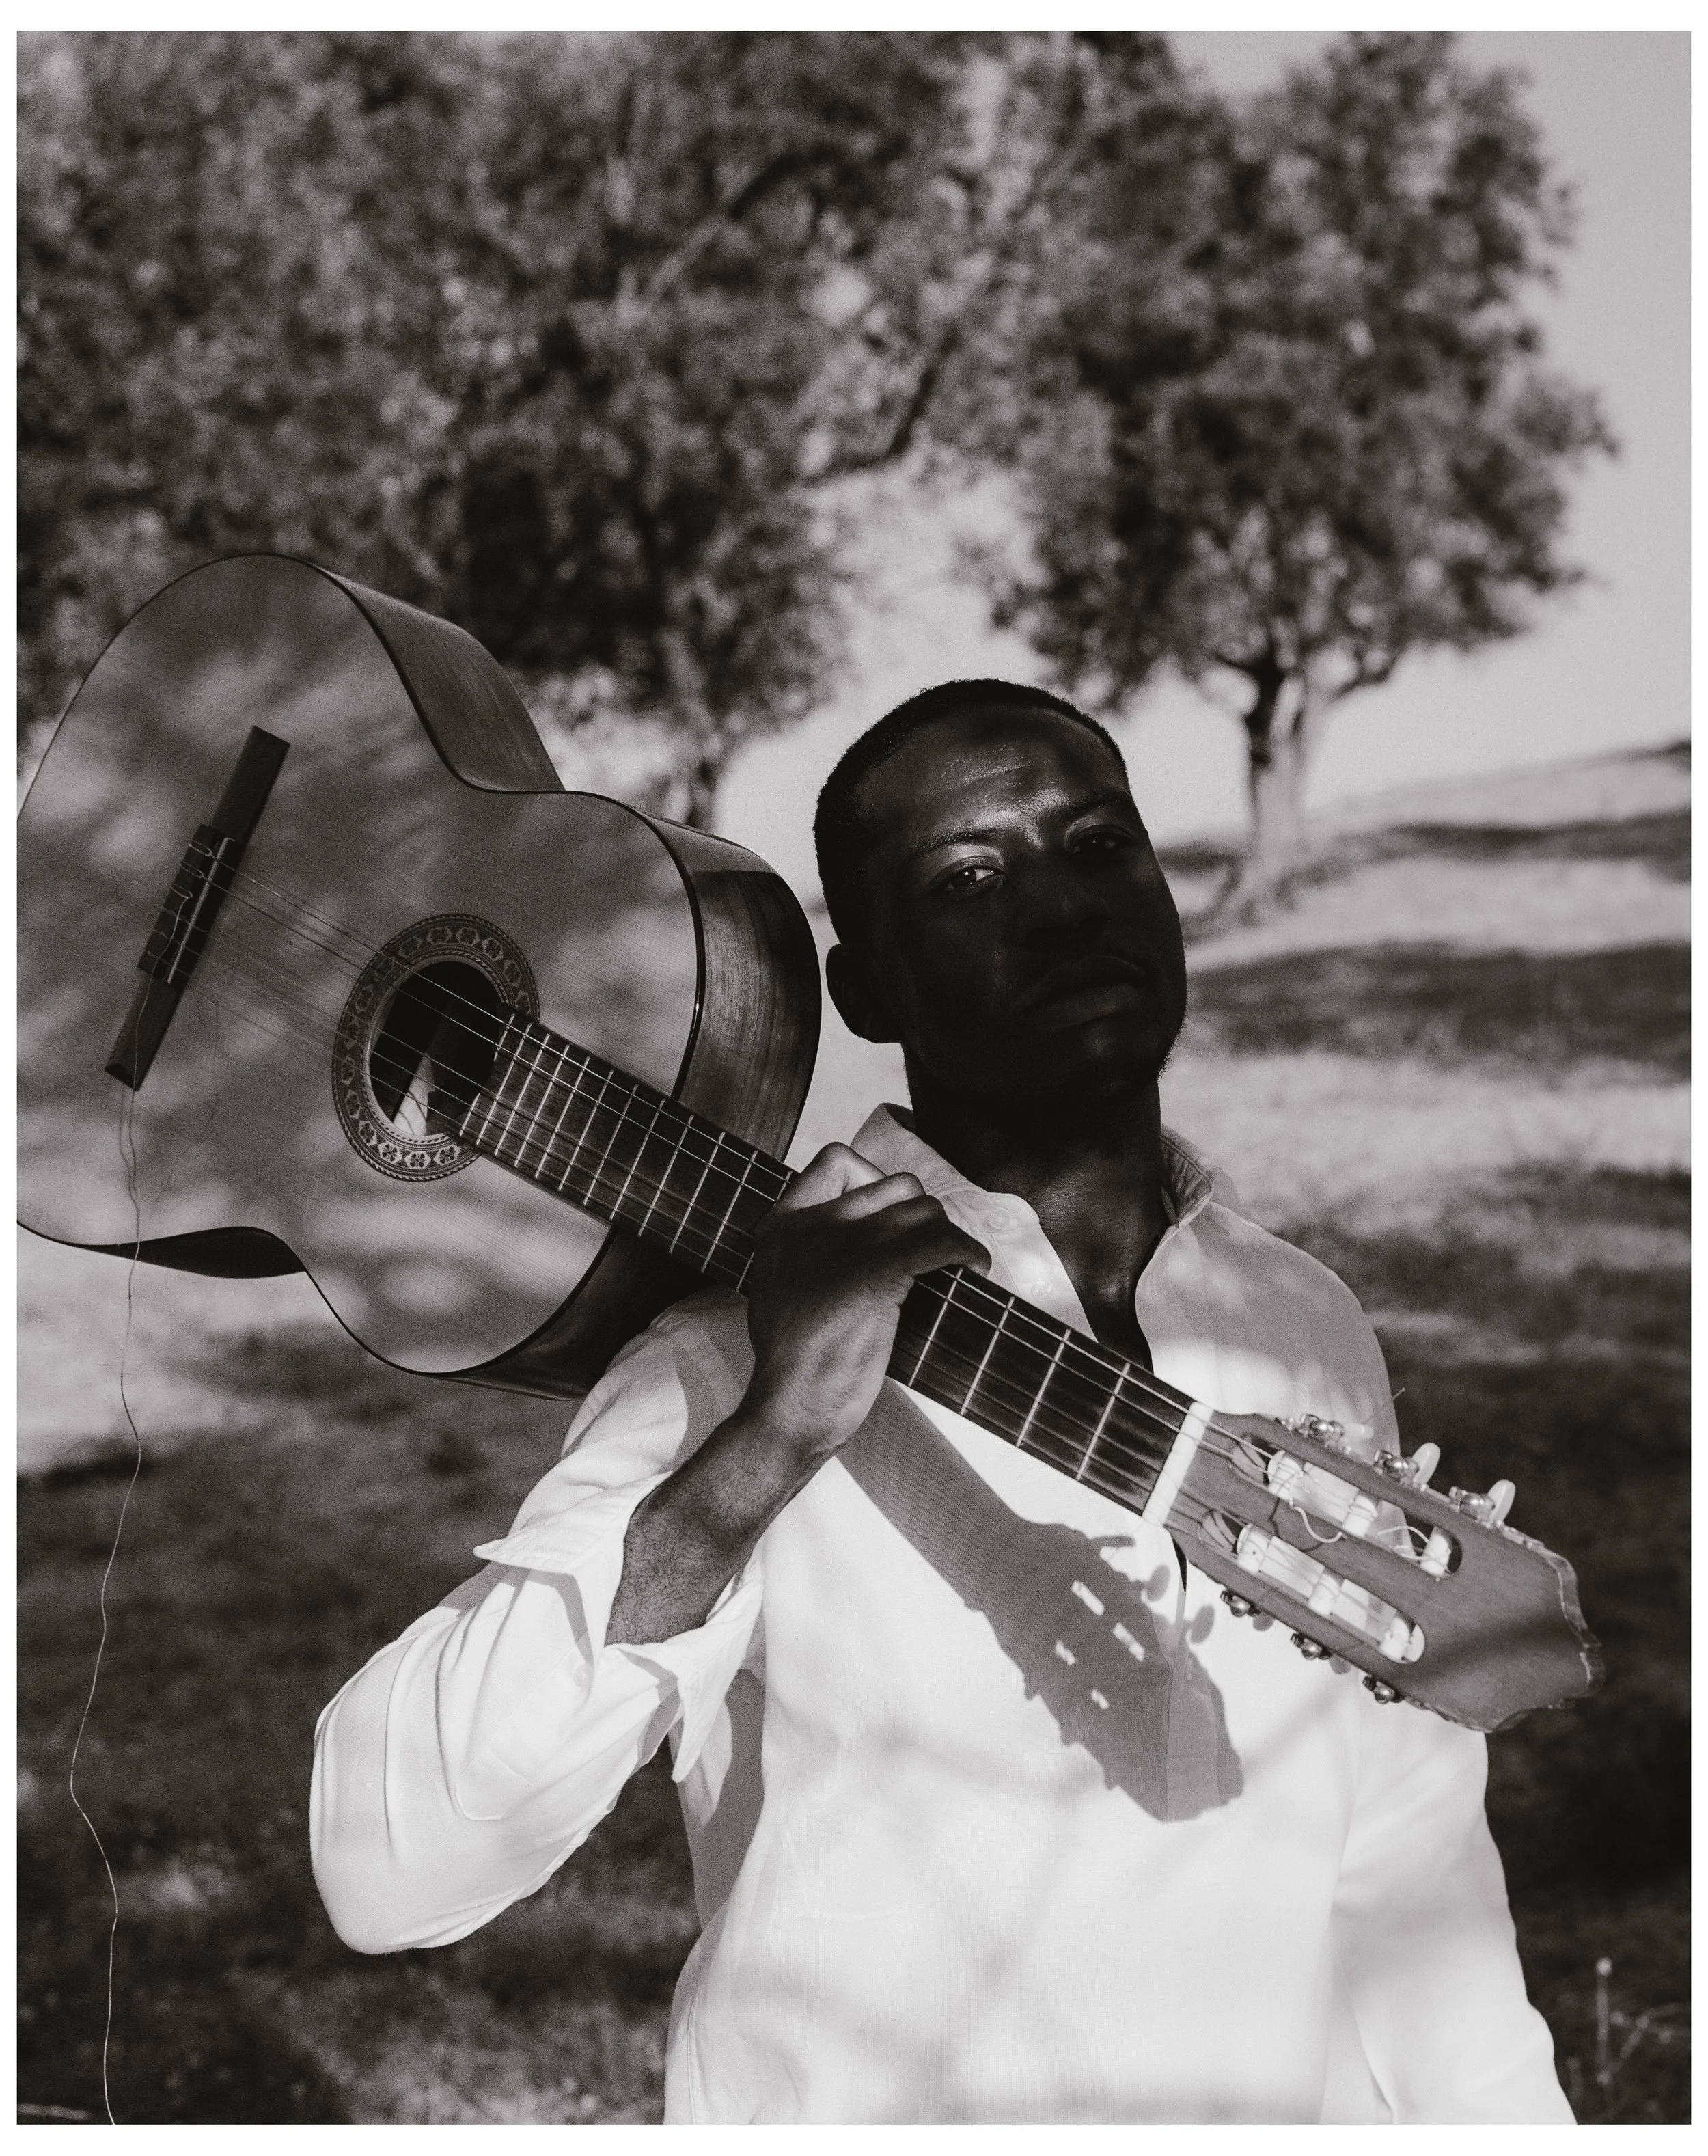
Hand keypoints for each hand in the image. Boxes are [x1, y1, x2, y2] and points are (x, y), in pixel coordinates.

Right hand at [743, 1143, 990, 1462]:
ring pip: (923, 1210)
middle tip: (930, 1251)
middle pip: (895, 1184)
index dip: (875, 1179)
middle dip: (923, 1215)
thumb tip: (857, 1239)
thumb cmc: (793, 1363)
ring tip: (958, 1264)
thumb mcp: (778, 1288)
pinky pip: (938, 1241)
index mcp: (784, 1226)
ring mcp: (842, 1248)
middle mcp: (811, 1226)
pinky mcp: (873, 1276)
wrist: (788, 1409)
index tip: (891, 1216)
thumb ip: (808, 1253)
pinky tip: (974, 1268)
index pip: (836, 1159)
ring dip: (949, 1236)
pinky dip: (966, 1252)